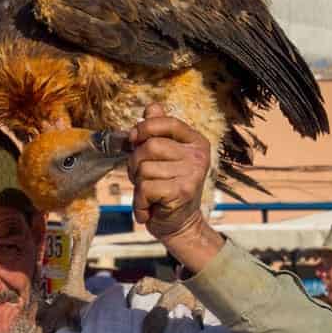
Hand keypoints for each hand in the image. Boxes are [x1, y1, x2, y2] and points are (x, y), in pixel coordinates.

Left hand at [127, 104, 210, 240]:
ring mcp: (192, 174)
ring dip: (138, 186)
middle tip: (141, 178)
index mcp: (195, 142)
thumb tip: (152, 107)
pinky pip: (145, 188)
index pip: (167, 122)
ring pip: (144, 169)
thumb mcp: (164, 158)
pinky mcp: (182, 192)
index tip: (134, 139)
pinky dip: (140, 202)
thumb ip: (158, 132)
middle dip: (135, 163)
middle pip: (150, 146)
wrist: (179, 225)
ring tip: (149, 196)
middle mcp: (197, 156)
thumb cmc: (167, 189)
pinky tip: (149, 209)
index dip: (144, 128)